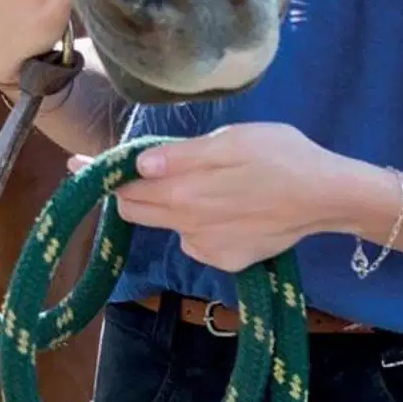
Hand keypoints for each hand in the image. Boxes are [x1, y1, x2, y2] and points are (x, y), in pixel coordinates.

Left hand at [76, 123, 343, 272]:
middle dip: (127, 190)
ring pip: (168, 224)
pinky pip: (196, 240)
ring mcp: (207, 248)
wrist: (328, 198)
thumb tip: (140, 164)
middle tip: (138, 166)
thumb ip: (183, 156)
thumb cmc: (282, 155)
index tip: (75, 165)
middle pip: (137, 210)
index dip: (99, 174)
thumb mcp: (233, 140)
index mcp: (184, 191)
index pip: (125, 187)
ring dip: (166, 204)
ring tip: (198, 180)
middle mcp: (188, 226)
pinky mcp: (227, 261)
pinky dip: (198, 222)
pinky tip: (229, 206)